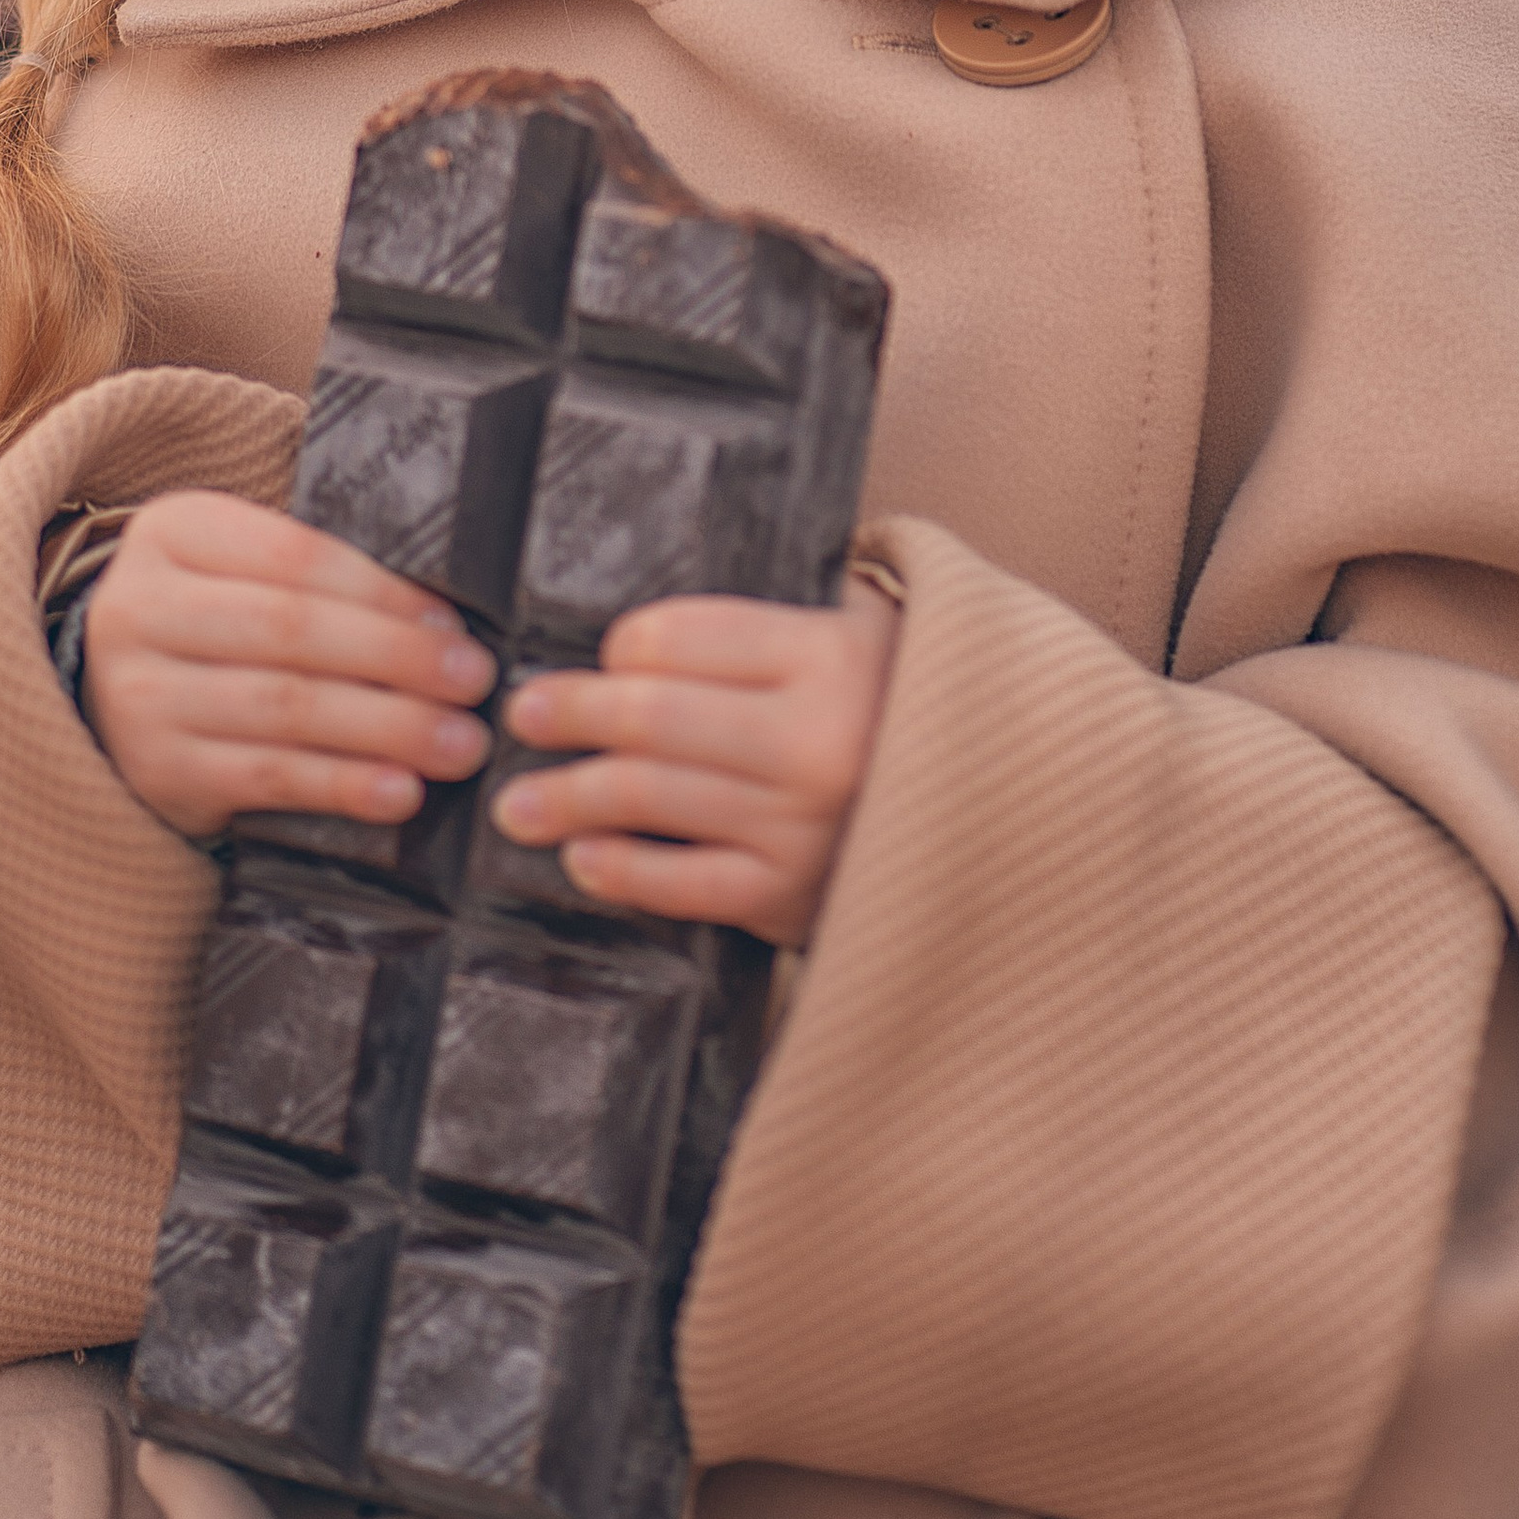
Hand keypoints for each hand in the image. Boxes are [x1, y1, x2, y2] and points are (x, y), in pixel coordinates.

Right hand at [81, 490, 496, 844]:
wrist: (119, 701)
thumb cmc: (221, 624)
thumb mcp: (246, 572)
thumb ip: (322, 578)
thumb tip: (446, 623)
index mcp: (174, 532)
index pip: (295, 556)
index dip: (383, 592)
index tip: (452, 623)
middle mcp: (139, 608)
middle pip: (291, 630)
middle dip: (397, 658)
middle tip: (474, 682)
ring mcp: (138, 694)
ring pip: (285, 706)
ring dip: (388, 727)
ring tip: (459, 744)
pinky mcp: (157, 771)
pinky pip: (267, 776)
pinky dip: (343, 785)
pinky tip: (401, 792)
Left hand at [492, 579, 898, 948]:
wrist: (1000, 808)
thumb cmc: (902, 704)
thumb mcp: (865, 629)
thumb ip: (775, 622)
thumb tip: (648, 634)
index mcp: (827, 655)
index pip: (683, 636)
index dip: (624, 645)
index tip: (603, 655)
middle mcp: (812, 740)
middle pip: (651, 716)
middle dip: (571, 713)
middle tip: (521, 714)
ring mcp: (799, 824)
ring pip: (650, 799)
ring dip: (569, 798)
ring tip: (517, 802)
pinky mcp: (790, 895)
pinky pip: (683, 884)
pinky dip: (622, 870)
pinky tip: (583, 857)